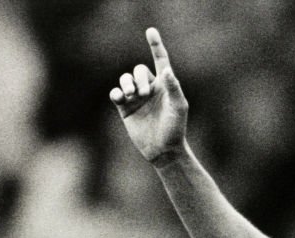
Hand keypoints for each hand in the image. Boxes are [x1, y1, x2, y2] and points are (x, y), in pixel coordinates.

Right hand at [110, 28, 187, 164]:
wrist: (163, 150)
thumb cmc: (175, 129)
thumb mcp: (178, 108)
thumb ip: (173, 88)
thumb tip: (166, 70)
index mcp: (165, 85)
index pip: (160, 60)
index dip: (155, 45)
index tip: (150, 31)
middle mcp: (150, 88)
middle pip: (139, 70)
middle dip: (139, 78)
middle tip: (145, 94)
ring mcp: (136, 98)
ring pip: (125, 79)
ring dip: (127, 84)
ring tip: (132, 96)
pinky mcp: (125, 108)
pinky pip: (115, 93)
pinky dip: (116, 93)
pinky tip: (120, 98)